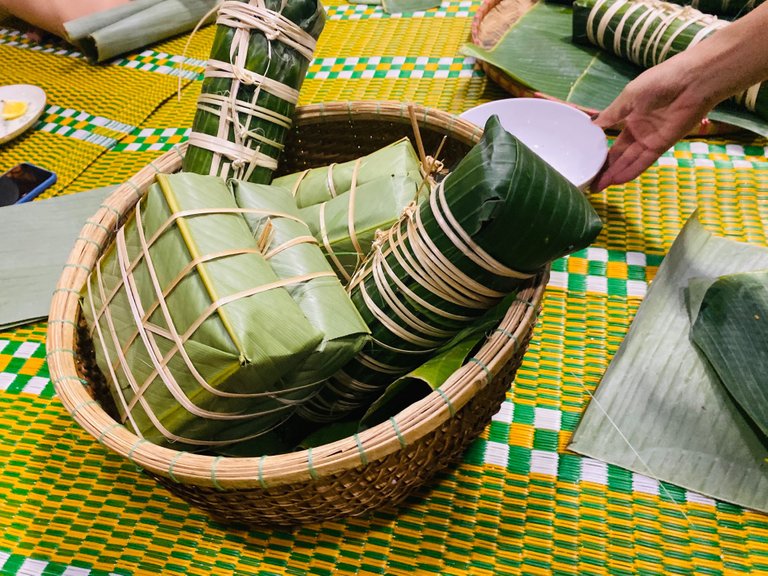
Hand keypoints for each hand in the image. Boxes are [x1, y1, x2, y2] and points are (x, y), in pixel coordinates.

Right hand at [590, 57, 715, 191]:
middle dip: (605, 170)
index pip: (613, 142)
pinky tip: (617, 181)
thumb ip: (612, 114)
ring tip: (598, 187)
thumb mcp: (629, 96)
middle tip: (589, 183)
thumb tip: (592, 124)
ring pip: (629, 161)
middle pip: (620, 156)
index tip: (587, 165)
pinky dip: (631, 171)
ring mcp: (651, 140)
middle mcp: (640, 132)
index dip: (601, 155)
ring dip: (615, 174)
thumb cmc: (660, 81)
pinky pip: (644, 161)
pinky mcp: (662, 146)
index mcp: (631, 118)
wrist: (693, 80)